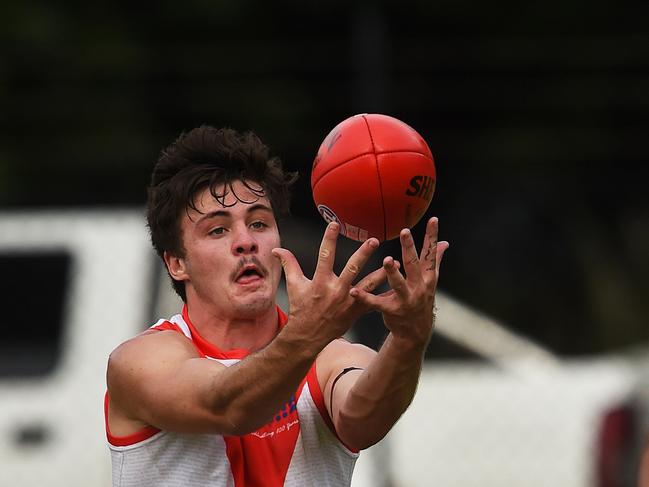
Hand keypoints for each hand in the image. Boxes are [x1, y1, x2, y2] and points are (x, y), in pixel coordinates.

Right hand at [272, 222, 386, 342]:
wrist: (308, 336)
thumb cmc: (301, 309)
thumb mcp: (294, 286)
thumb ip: (289, 264)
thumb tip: (277, 250)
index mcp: (320, 282)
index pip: (325, 255)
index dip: (329, 238)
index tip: (335, 224)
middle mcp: (336, 290)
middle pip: (352, 268)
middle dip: (363, 254)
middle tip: (374, 240)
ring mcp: (348, 302)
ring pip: (368, 285)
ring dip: (381, 273)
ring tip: (394, 263)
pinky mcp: (356, 311)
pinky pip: (373, 301)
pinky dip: (385, 295)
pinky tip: (397, 286)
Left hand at [350, 217, 448, 348]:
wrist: (416, 331)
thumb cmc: (421, 299)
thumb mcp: (430, 281)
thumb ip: (436, 260)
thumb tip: (445, 242)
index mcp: (427, 277)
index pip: (430, 254)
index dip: (432, 237)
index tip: (433, 219)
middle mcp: (419, 287)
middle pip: (414, 265)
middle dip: (410, 248)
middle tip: (405, 232)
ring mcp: (406, 299)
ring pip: (399, 284)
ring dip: (393, 272)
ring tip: (386, 260)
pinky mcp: (391, 310)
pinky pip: (376, 303)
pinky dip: (365, 297)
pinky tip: (354, 290)